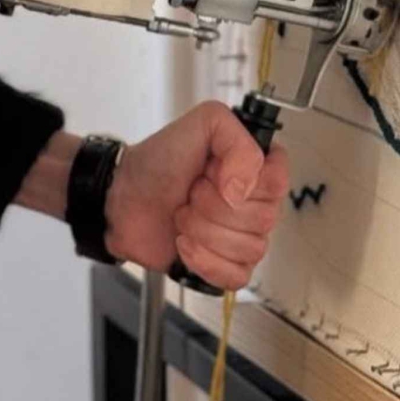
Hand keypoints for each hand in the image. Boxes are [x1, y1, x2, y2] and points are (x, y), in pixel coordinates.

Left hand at [105, 102, 289, 289]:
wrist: (121, 199)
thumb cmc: (156, 162)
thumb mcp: (201, 124)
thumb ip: (237, 140)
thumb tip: (245, 188)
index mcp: (252, 167)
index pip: (279, 181)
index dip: (247, 181)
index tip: (215, 174)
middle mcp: (251, 202)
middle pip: (264, 218)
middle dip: (214, 206)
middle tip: (191, 192)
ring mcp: (240, 236)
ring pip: (251, 248)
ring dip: (205, 232)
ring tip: (184, 215)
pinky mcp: (224, 265)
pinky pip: (237, 276)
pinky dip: (206, 261)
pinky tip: (185, 244)